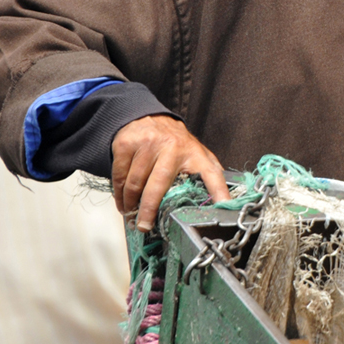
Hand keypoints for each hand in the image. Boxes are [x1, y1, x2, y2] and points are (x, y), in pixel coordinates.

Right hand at [112, 115, 229, 232]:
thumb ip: (207, 173)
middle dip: (150, 209)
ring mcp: (148, 145)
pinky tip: (123, 203)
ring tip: (131, 217)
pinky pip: (119, 177)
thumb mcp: (195, 154)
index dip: (219, 192)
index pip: (211, 174)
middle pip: (159, 185)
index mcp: (195, 154)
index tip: (224, 207)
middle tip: (144, 226)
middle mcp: (172, 148)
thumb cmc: (175, 143)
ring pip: (135, 183)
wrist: (149, 117)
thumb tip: (222, 201)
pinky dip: (119, 194)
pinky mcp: (127, 145)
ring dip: (131, 205)